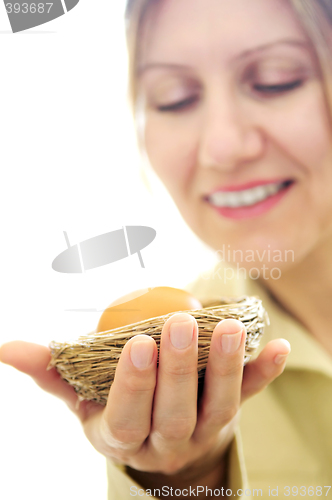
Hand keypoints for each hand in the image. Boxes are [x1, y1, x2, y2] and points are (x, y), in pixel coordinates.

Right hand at [0, 313, 289, 479]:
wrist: (162, 443)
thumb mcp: (81, 400)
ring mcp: (203, 432)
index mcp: (124, 434)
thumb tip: (9, 348)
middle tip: (181, 324)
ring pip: (218, 406)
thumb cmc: (117, 413)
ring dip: (227, 367)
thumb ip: (53, 374)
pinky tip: (276, 346)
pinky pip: (251, 397)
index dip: (134, 384)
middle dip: (180, 371)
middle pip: (176, 412)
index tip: (138, 343)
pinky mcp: (229, 416)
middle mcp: (165, 440)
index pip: (127, 415)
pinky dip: (264, 373)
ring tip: (231, 327)